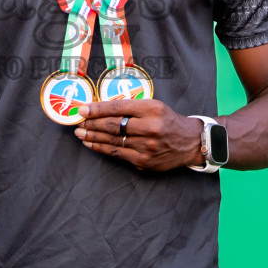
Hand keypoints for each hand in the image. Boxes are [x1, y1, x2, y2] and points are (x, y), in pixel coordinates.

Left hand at [73, 99, 204, 170]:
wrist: (190, 142)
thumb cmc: (167, 121)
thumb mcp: (154, 106)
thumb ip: (131, 107)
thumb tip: (100, 109)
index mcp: (152, 109)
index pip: (118, 107)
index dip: (97, 109)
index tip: (82, 110)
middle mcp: (150, 127)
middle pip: (113, 125)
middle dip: (91, 124)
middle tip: (78, 122)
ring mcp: (147, 147)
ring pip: (113, 141)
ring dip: (92, 137)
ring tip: (80, 133)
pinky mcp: (144, 161)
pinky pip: (118, 154)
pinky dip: (102, 148)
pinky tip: (92, 144)